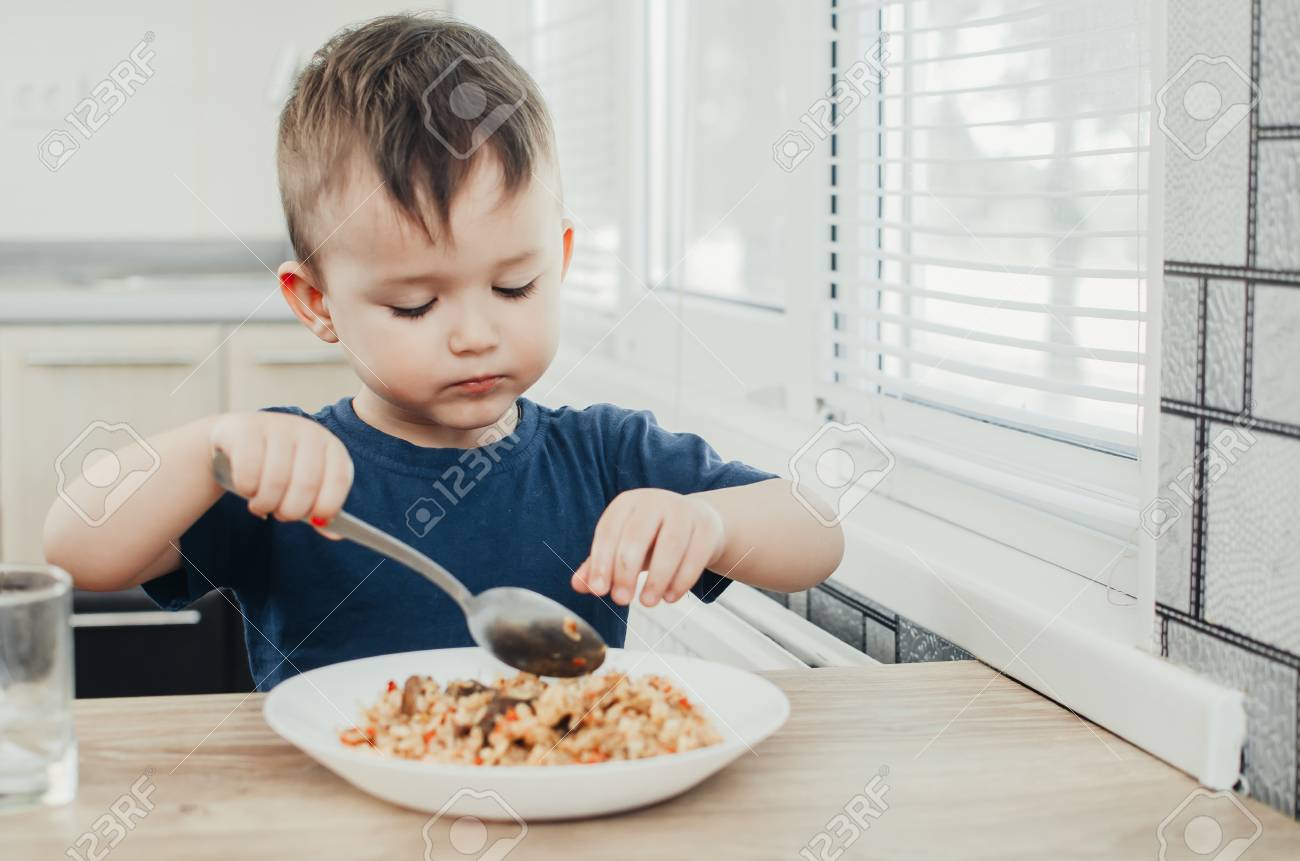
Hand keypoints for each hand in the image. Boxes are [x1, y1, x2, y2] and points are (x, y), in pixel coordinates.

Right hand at [208, 411, 353, 536]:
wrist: (237, 441)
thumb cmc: (278, 470)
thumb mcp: (303, 487)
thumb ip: (319, 510)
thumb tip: (335, 534)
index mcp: (330, 447)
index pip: (339, 478)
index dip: (328, 505)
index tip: (316, 521)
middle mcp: (308, 432)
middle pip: (307, 483)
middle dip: (292, 510)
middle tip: (281, 515)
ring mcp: (278, 426)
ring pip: (276, 480)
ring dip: (266, 503)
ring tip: (261, 504)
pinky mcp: (247, 429)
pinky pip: (249, 471)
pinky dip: (247, 489)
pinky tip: (247, 489)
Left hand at [572, 488, 725, 606]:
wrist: (698, 522)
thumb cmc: (653, 537)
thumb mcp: (624, 546)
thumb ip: (600, 564)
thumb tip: (578, 585)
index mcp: (628, 503)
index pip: (609, 531)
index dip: (601, 562)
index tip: (598, 590)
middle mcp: (655, 502)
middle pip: (636, 537)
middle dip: (625, 572)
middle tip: (620, 600)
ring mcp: (684, 512)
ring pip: (669, 547)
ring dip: (656, 579)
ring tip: (647, 602)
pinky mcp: (707, 528)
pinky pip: (694, 556)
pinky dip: (681, 581)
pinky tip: (670, 597)